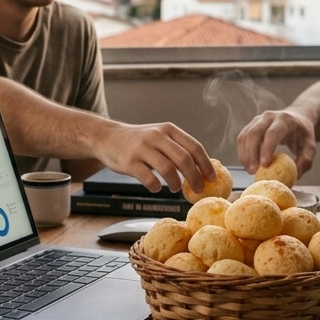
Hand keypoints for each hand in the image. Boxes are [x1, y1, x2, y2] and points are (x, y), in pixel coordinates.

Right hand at [95, 121, 214, 192]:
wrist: (107, 137)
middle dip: (195, 177)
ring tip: (176, 189)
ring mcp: (142, 148)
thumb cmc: (138, 141)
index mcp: (168, 129)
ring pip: (168, 169)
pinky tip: (157, 188)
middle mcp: (156, 136)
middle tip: (198, 189)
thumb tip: (201, 169)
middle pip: (184, 159)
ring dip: (176, 183)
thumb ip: (177, 147)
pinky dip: (156, 187)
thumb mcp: (159, 135)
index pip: (194, 146)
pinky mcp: (129, 162)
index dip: (205, 164)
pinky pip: (149, 179)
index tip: (212, 178)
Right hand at [236, 109, 316, 175]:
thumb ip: (305, 161)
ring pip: (245, 136)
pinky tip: (247, 164)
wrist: (297, 118)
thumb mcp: (310, 147)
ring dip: (245, 154)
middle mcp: (269, 117)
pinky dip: (242, 152)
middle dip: (251, 153)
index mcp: (285, 120)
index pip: (272, 133)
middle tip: (253, 171)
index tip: (264, 166)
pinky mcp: (251, 125)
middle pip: (254, 133)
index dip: (266, 149)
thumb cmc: (303, 135)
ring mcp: (258, 120)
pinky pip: (242, 138)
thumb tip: (296, 176)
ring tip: (250, 171)